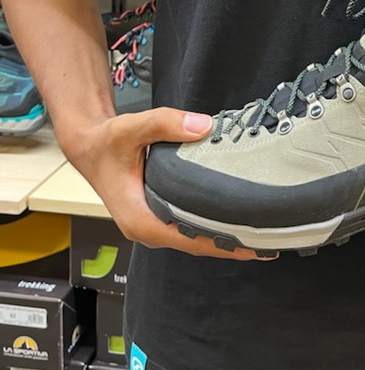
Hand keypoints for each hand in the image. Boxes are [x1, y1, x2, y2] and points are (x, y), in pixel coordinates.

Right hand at [59, 108, 274, 260]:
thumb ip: (166, 124)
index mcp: (141, 220)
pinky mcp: (161, 214)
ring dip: (226, 238)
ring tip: (261, 235)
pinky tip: (238, 219)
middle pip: (198, 244)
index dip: (222, 244)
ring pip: (196, 238)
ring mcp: (156, 224)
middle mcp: (149, 228)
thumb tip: (203, 126)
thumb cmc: (107, 143)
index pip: (190, 240)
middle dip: (232, 245)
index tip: (252, 245)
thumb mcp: (132, 128)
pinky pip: (192, 226)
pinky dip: (214, 225)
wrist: (90, 145)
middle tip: (269, 242)